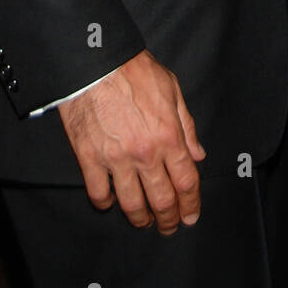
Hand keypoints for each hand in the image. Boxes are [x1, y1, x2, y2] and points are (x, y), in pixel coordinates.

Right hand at [58, 50, 205, 233]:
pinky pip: (98, 193)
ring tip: (143, 221)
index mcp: (169, 135)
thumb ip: (187, 126)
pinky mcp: (89, 158)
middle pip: (162, 200)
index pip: (186, 182)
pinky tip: (110, 202)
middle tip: (168, 227)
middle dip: (168, 220)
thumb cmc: (135, 70)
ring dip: (140, 218)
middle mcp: (145, 152)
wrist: (96, 61)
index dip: (191, 205)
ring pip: (131, 204)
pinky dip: (105, 203)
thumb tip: (197, 155)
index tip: (190, 216)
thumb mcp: (172, 89)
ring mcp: (116, 158)